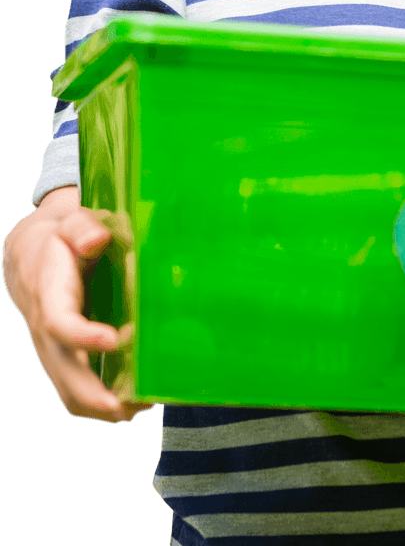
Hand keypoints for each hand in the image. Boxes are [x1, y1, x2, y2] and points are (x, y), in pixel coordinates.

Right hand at [3, 189, 154, 422]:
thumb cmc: (62, 239)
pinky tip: (136, 402)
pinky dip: (103, 403)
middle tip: (133, 404)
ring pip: (69, 392)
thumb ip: (83, 228)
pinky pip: (77, 391)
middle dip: (95, 394)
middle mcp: (47, 330)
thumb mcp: (71, 223)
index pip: (59, 323)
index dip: (83, 336)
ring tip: (143, 407)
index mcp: (50, 295)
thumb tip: (96, 240)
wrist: (33, 255)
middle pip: (64, 372)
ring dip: (102, 408)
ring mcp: (54, 349)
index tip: (114, 340)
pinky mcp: (65, 358)